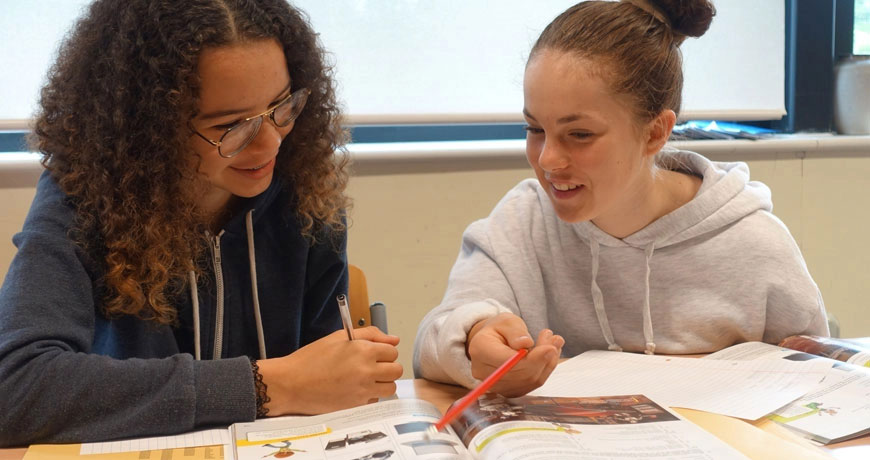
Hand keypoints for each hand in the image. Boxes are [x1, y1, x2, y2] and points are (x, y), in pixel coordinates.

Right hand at [257, 327, 402, 414]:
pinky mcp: (357, 406)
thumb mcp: (339, 338)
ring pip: (390, 387)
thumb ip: (370, 334)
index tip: (375, 354)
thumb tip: (393, 339)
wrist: (291, 383)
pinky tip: (355, 390)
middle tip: (372, 366)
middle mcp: (366, 371)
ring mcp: (363, 390)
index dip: (384, 351)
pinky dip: (369, 396)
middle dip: (387, 367)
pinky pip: (375, 400)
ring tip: (366, 379)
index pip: (392, 351)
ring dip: (382, 383)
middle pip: (396, 370)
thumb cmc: (311, 359)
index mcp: (363, 350)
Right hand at [466, 313, 563, 396]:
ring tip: (554, 343)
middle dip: (543, 358)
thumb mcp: (507, 321)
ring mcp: (495, 385)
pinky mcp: (508, 391)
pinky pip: (531, 385)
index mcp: (480, 350)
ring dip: (547, 364)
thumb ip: (515, 332)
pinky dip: (544, 370)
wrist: (492, 342)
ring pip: (529, 381)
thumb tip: (525, 343)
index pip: (507, 362)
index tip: (551, 347)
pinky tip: (549, 355)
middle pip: (520, 374)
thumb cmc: (500, 329)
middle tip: (556, 340)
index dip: (532, 358)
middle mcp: (483, 372)